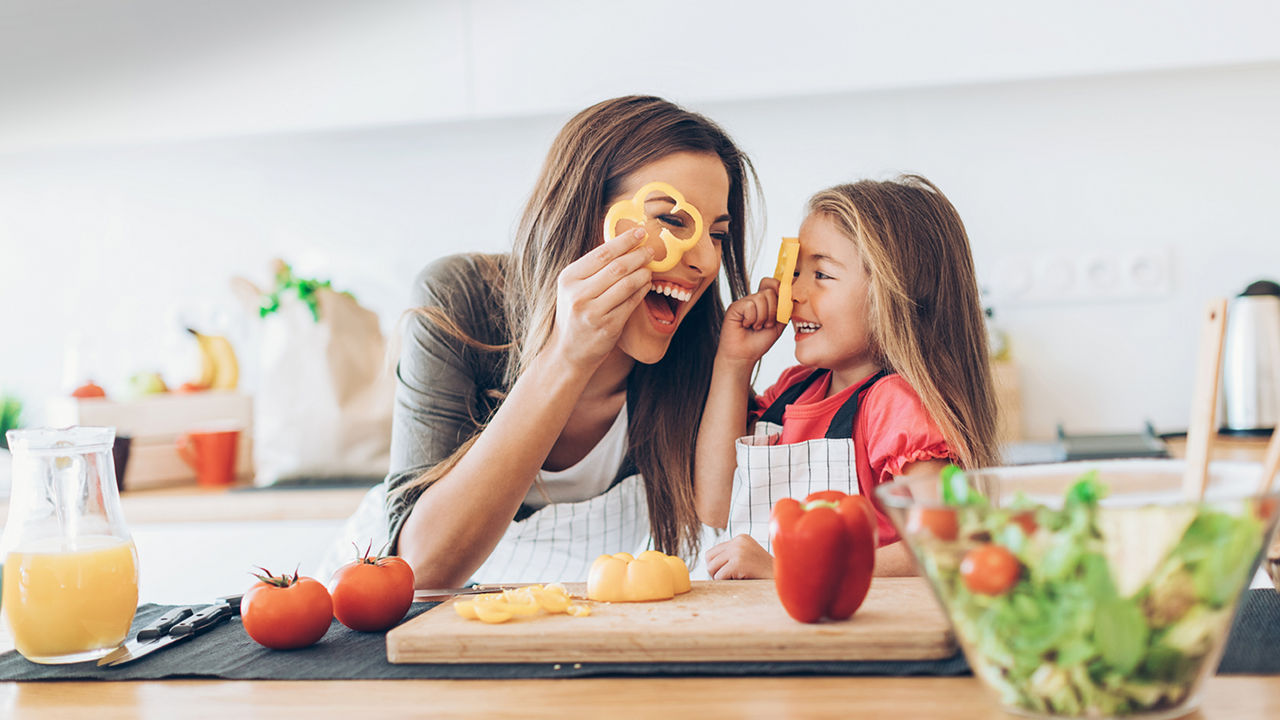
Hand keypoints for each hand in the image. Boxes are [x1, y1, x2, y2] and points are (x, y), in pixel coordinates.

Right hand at [549, 228, 653, 370]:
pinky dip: (642, 290)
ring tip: (650, 267)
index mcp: (568, 278)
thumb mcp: (574, 287)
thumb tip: (623, 243)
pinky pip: (631, 302)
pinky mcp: (608, 326)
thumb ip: (593, 267)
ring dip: (643, 272)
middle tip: (651, 249)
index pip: (602, 253)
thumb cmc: (575, 313)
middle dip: (638, 255)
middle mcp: (578, 294)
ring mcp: (593, 312)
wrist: (568, 350)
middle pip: (617, 267)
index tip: (640, 232)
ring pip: (627, 284)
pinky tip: (646, 284)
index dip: (625, 240)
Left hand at [705, 534, 773, 578]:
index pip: (713, 552)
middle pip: (709, 558)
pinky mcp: (738, 563)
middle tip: (730, 579)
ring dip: (720, 578)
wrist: (785, 579)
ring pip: (711, 567)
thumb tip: (707, 563)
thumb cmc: (764, 574)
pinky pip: (719, 577)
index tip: (729, 573)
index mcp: (740, 538)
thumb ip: (731, 556)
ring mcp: (738, 551)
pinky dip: (726, 583)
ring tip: (736, 579)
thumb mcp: (748, 557)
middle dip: (715, 571)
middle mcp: (738, 541)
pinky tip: (741, 581)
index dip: (718, 566)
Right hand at [718, 277, 786, 364]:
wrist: (745, 356)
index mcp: (764, 302)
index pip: (772, 283)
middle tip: (766, 324)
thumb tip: (789, 296)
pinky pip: (749, 305)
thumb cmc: (759, 342)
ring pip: (760, 298)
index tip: (782, 304)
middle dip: (772, 311)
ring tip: (756, 327)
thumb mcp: (778, 325)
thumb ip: (785, 309)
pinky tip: (746, 326)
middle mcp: (753, 299)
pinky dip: (752, 319)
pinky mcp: (735, 307)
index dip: (779, 289)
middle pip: (770, 291)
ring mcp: (743, 302)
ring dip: (762, 318)